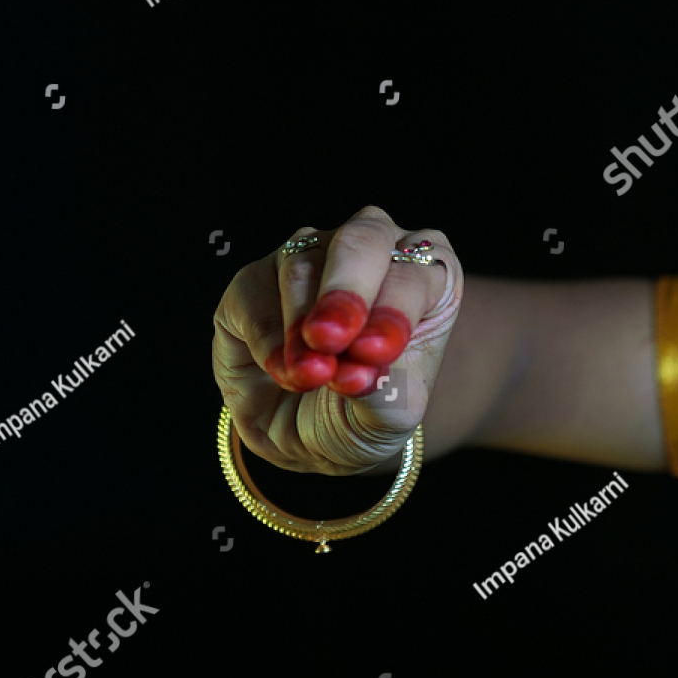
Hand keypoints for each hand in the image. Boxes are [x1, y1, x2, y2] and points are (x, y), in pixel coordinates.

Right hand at [212, 205, 462, 475]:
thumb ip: (384, 393)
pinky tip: (283, 371)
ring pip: (302, 262)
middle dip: (346, 291)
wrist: (309, 440)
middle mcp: (371, 251)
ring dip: (301, 323)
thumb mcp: (389, 417)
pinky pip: (255, 290)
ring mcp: (309, 256)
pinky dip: (268, 336)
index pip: (417, 272)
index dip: (394, 310)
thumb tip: (353, 372)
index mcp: (423, 276)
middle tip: (329, 340)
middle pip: (363, 238)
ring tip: (308, 376)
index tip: (375, 353)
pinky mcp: (254, 280)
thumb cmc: (364, 412)